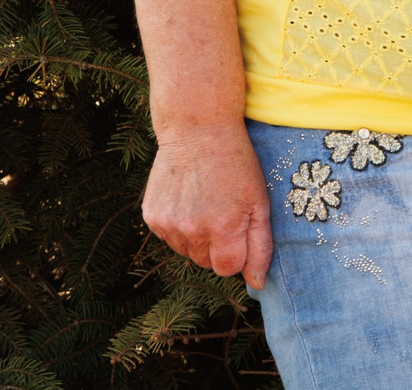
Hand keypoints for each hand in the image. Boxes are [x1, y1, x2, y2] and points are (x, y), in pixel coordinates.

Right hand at [143, 121, 272, 287]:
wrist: (197, 129)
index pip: (228, 269)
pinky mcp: (151, 217)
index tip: (237, 228)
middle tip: (222, 210)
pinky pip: (169, 237)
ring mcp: (168, 225)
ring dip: (196, 236)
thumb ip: (260, 247)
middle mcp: (192, 231)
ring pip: (186, 251)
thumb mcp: (259, 201)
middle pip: (206, 262)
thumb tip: (257, 283)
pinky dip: (178, 225)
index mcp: (223, 229)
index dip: (236, 253)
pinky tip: (186, 199)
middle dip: (216, 245)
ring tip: (204, 201)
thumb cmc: (236, 163)